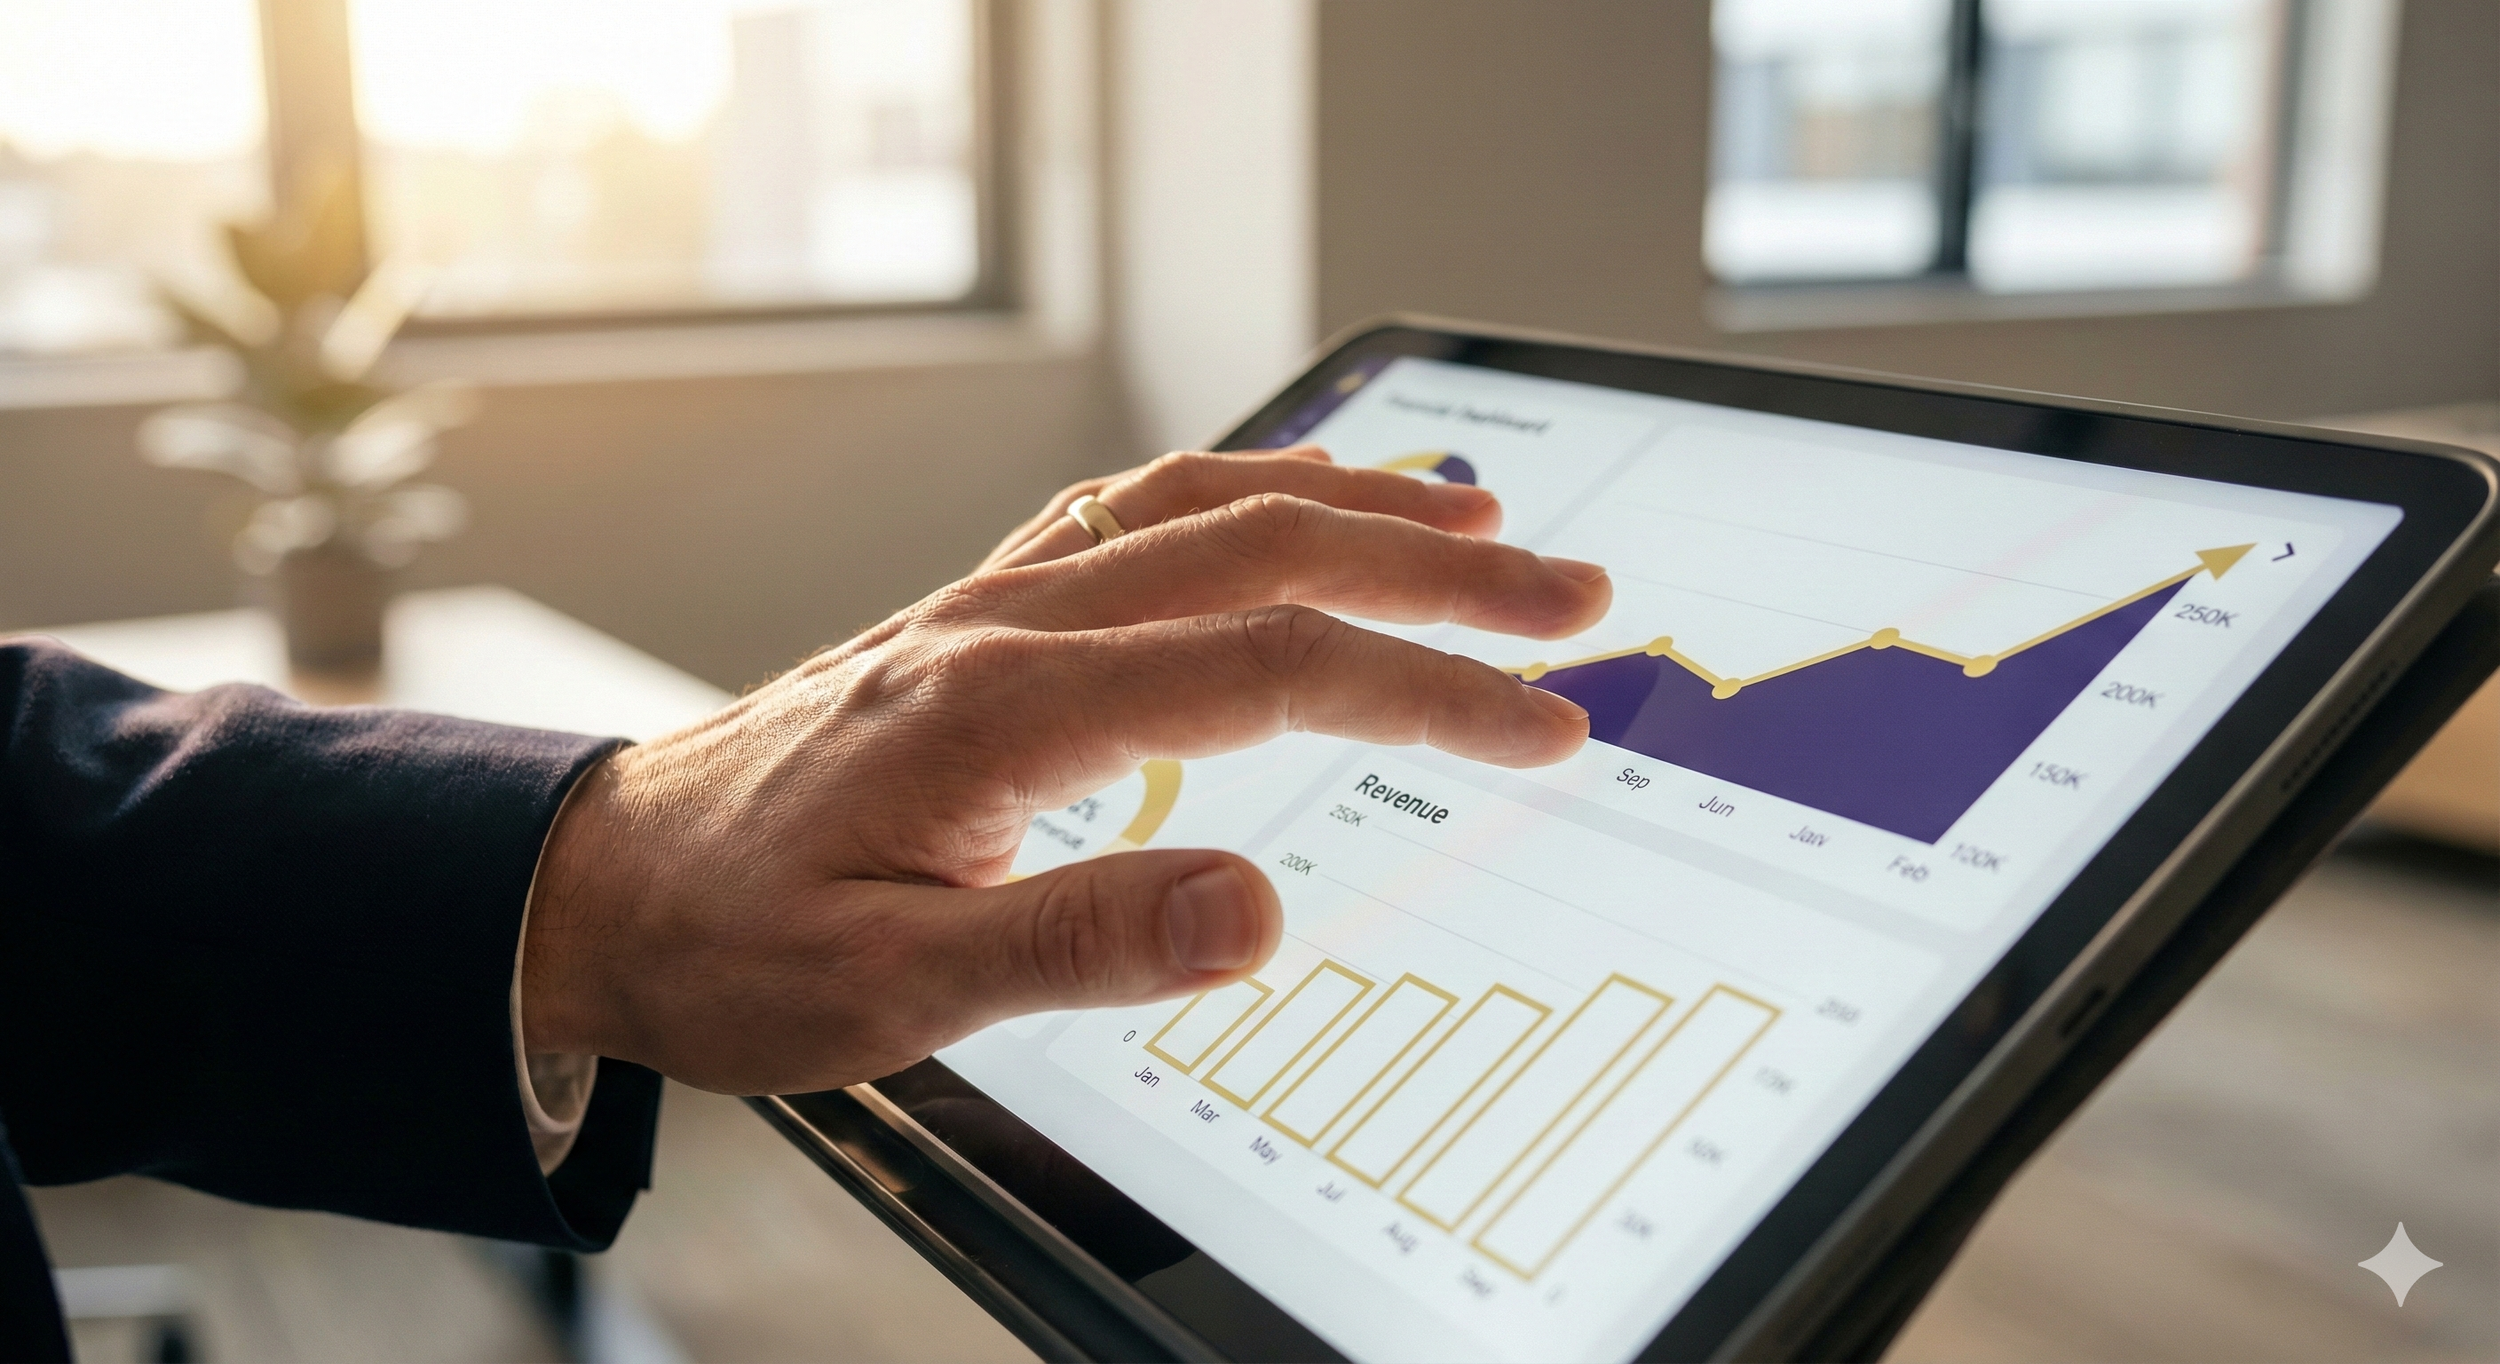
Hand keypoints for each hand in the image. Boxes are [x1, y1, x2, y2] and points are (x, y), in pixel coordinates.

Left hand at [523, 449, 1609, 1094]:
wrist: (604, 885)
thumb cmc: (737, 946)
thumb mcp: (892, 988)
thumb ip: (1076, 941)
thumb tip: (1252, 915)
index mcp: (1004, 708)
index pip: (1268, 669)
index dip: (1426, 687)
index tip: (1545, 724)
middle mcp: (1007, 625)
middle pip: (1265, 550)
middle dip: (1437, 564)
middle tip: (1570, 593)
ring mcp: (993, 603)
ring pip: (1204, 504)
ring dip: (1355, 503)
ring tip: (1476, 514)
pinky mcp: (982, 614)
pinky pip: (1134, 511)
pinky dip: (1246, 488)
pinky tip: (1295, 500)